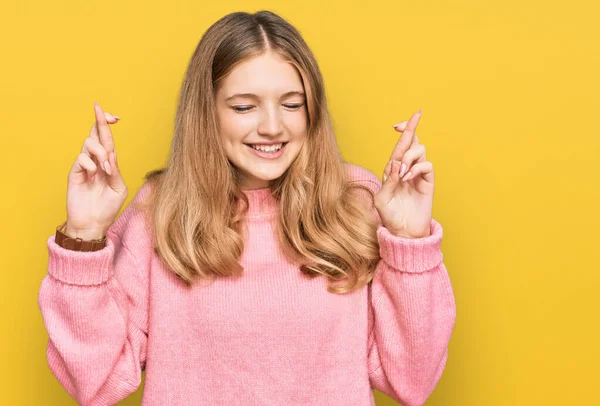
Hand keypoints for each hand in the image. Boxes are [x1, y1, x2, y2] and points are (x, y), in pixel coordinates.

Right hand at [65, 102, 127, 239]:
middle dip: (100, 120)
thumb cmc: (107, 208)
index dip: (108, 126)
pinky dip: (91, 163)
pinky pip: (81, 158)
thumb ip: (115, 171)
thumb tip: (110, 156)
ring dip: (101, 152)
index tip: (115, 117)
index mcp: (108, 163)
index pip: (108, 140)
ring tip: (106, 169)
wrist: (93, 224)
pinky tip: (95, 174)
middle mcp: (96, 161)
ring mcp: (84, 166)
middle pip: (96, 134)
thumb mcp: (119, 189)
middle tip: (101, 110)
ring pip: (89, 143)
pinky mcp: (74, 173)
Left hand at [374, 109, 433, 238]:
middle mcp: (407, 168)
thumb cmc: (389, 216)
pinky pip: (427, 165)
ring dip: (409, 156)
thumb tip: (397, 163)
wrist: (403, 231)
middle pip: (412, 141)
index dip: (402, 131)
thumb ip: (388, 181)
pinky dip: (416, 168)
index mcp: (393, 169)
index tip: (397, 124)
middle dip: (410, 129)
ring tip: (402, 173)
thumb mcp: (382, 199)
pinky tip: (407, 178)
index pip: (400, 145)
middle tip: (405, 124)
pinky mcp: (428, 183)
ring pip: (420, 150)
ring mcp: (418, 174)